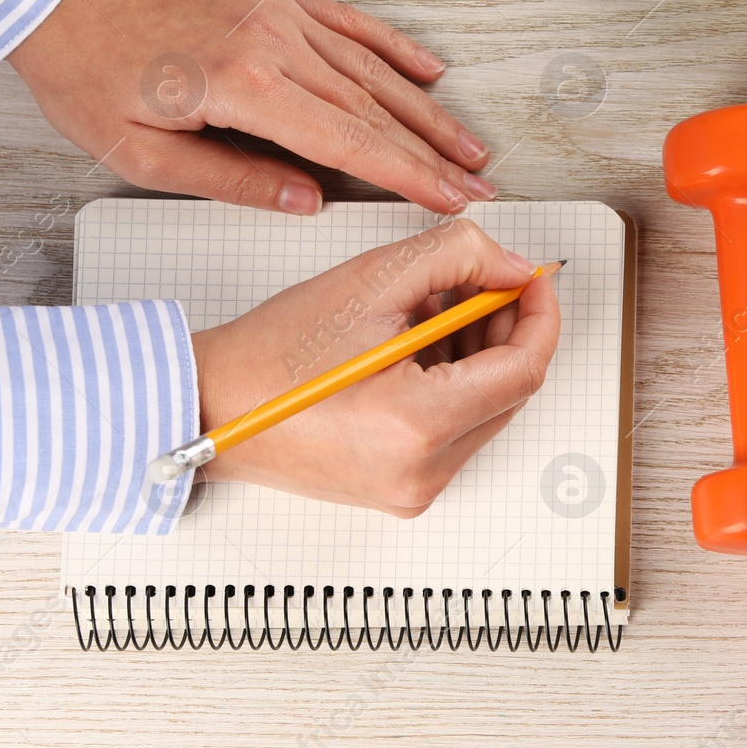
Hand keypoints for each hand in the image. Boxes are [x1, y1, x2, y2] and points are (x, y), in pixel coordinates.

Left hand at [8, 0, 496, 214]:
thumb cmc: (86, 69)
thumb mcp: (138, 152)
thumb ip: (230, 179)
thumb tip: (307, 200)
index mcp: (241, 85)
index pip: (349, 140)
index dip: (408, 175)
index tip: (449, 199)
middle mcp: (271, 42)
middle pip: (374, 108)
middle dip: (434, 152)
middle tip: (478, 184)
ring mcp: (277, 13)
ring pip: (372, 69)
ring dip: (426, 110)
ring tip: (467, 145)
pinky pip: (350, 23)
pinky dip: (394, 48)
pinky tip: (430, 70)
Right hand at [191, 220, 558, 515]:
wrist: (209, 405)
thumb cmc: (272, 353)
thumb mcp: (372, 280)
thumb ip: (457, 257)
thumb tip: (512, 266)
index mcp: (417, 427)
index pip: (523, 370)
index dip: (538, 315)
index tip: (532, 278)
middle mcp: (422, 472)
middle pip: (509, 391)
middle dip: (505, 328)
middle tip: (486, 280)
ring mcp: (413, 489)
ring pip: (484, 409)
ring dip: (477, 353)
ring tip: (434, 307)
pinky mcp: (401, 490)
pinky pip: (454, 430)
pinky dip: (451, 383)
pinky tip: (417, 344)